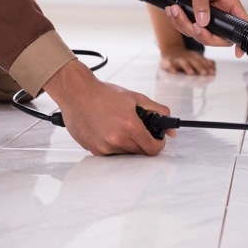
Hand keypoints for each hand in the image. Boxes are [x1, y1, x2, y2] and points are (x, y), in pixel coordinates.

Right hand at [42, 59, 172, 155]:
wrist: (77, 92)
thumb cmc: (103, 93)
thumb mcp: (135, 97)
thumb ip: (157, 111)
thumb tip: (171, 127)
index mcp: (130, 126)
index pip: (152, 149)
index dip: (158, 145)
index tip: (157, 140)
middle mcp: (117, 139)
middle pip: (140, 152)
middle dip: (143, 142)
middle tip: (137, 129)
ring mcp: (104, 147)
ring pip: (126, 154)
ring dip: (128, 145)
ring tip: (120, 127)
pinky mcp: (94, 150)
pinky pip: (111, 154)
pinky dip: (114, 146)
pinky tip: (109, 131)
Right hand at [159, 44, 216, 75]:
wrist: (171, 52)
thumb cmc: (186, 60)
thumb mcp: (196, 60)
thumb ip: (205, 64)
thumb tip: (214, 69)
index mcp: (195, 57)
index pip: (203, 61)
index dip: (208, 67)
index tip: (213, 73)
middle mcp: (187, 57)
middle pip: (194, 61)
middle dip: (200, 67)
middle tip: (205, 74)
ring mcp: (178, 59)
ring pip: (183, 62)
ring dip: (188, 67)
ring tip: (191, 73)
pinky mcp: (169, 61)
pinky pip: (170, 65)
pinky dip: (171, 68)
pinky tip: (174, 73)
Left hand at [164, 0, 246, 57]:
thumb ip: (201, 2)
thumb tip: (204, 21)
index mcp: (227, 0)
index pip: (240, 22)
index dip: (240, 38)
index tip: (238, 52)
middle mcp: (220, 10)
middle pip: (218, 36)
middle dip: (202, 34)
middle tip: (191, 24)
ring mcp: (208, 16)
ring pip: (200, 34)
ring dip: (184, 25)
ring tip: (174, 10)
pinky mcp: (196, 17)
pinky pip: (188, 29)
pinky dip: (178, 23)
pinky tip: (172, 11)